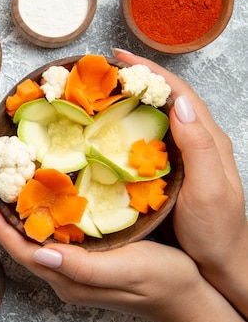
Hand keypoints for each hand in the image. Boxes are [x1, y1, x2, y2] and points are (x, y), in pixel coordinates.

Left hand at [0, 190, 247, 321]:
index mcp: (68, 278)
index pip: (20, 248)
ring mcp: (73, 269)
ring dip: (15, 212)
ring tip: (4, 184)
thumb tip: (41, 254)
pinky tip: (40, 198)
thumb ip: (83, 266)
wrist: (189, 298)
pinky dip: (39, 215)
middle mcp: (64, 274)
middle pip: (20, 241)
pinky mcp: (85, 261)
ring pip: (33, 239)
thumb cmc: (163, 281)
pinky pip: (51, 237)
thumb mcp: (127, 269)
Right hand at [113, 49, 247, 318]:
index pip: (178, 93)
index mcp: (207, 139)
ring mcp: (182, 156)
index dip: (150, 71)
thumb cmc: (216, 231)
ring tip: (101, 93)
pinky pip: (146, 139)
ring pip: (155, 117)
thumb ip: (198, 146)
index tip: (119, 59)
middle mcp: (195, 141)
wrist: (220, 263)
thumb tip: (177, 103)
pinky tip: (108, 131)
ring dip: (130, 100)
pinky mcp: (168, 171)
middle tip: (103, 71)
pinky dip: (127, 127)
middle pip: (165, 98)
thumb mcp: (210, 189)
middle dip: (137, 78)